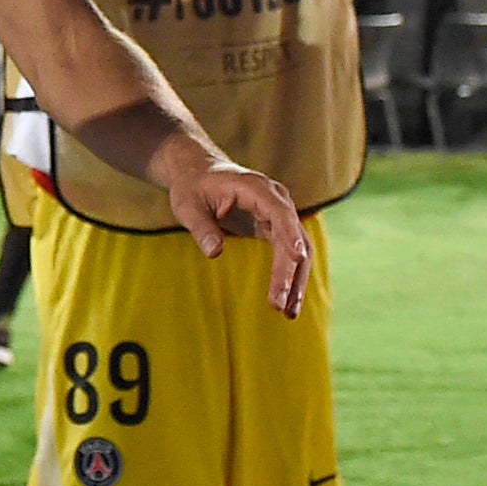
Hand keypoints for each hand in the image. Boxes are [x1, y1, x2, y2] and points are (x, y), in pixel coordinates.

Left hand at [163, 152, 313, 314]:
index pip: (280, 212)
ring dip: (296, 280)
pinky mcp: (276, 226)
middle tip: (280, 306)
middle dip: (289, 272)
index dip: (290, 234)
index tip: (297, 258)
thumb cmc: (193, 187)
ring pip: (298, 249)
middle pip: (293, 237)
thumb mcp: (188, 206)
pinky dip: (290, 276)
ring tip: (289, 313)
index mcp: (256, 187)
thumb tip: (215, 252)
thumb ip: (202, 227)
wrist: (199, 172)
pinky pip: (290, 253)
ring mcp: (279, 212)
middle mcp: (276, 198)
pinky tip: (287, 301)